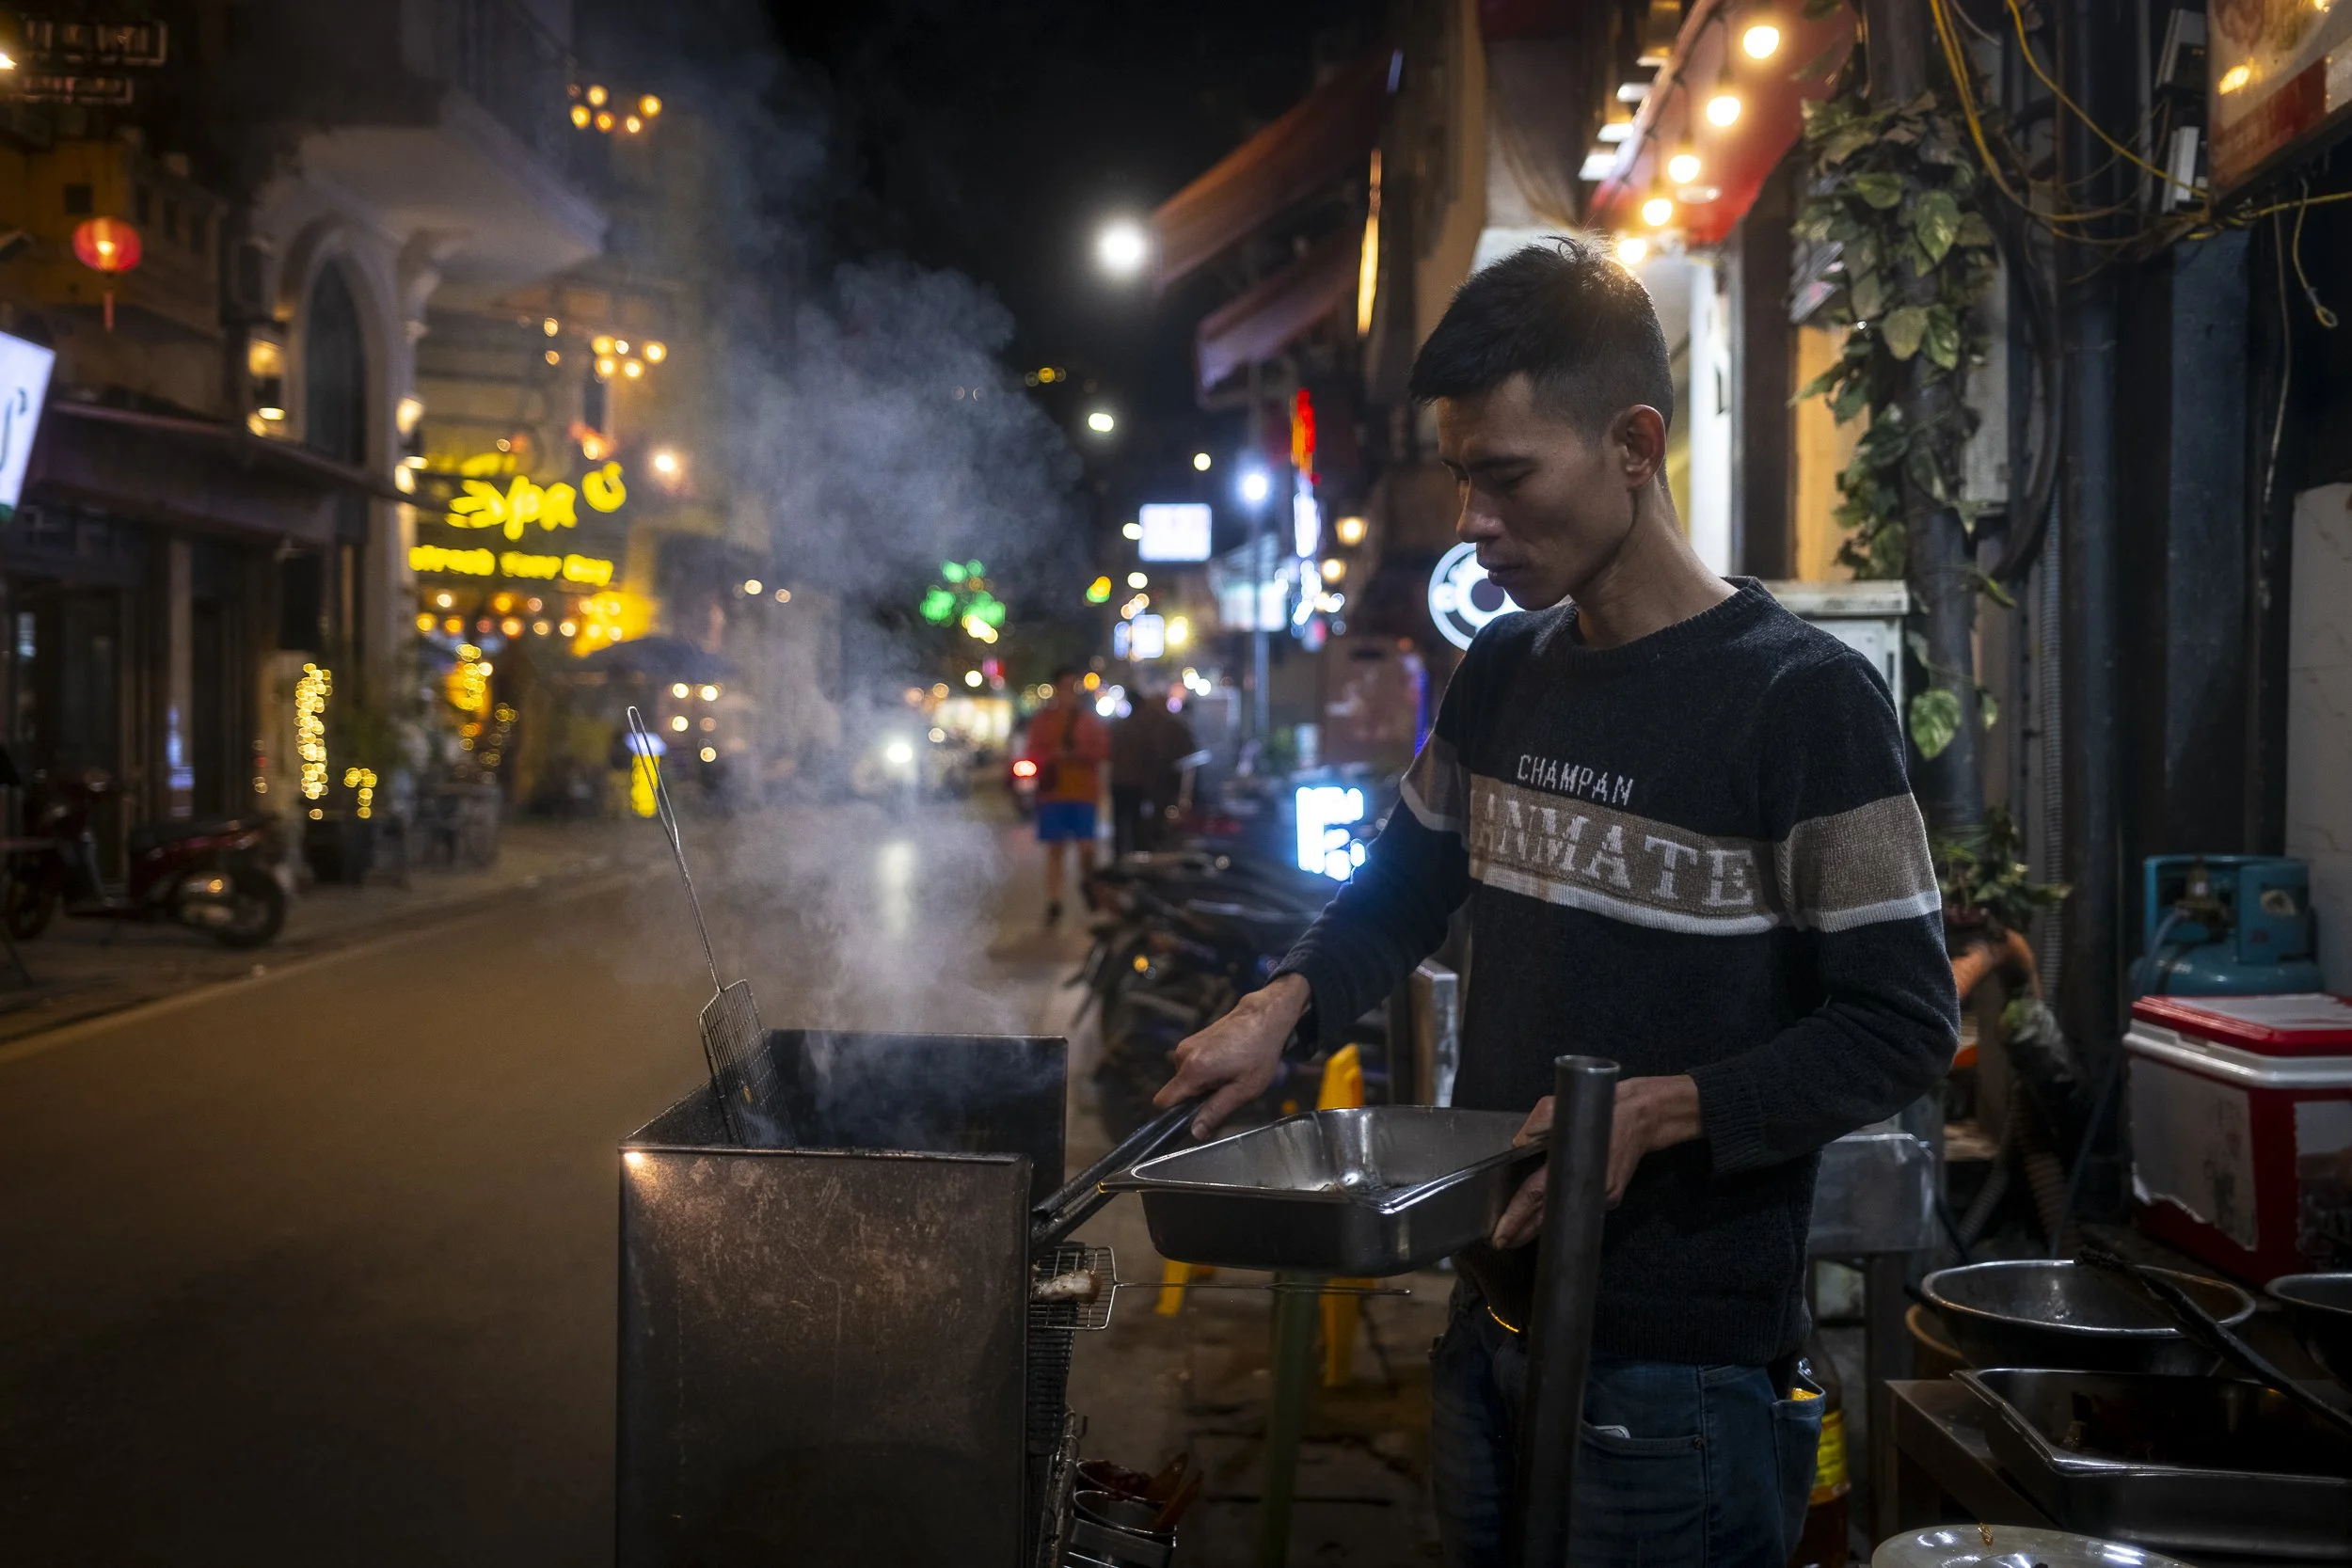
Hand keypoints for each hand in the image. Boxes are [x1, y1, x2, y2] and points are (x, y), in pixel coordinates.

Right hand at [1154, 973, 1308, 1137]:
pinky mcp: (1191, 1040)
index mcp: (1193, 1069)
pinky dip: (1204, 1071)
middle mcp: (1183, 1055)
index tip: (1194, 1116)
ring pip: (1184, 1079)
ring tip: (1229, 1074)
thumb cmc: (1259, 1053)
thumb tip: (1196, 1133)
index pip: (1163, 1101)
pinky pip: (1190, 1066)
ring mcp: (1186, 1045)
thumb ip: (1216, 1111)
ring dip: (1202, 1083)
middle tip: (1225, 1090)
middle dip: (1196, 1097)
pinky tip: (1226, 1064)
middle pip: (1177, 1091)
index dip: (1174, 1115)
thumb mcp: (1244, 1090)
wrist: (1263, 1018)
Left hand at [1489, 1075, 1703, 1247]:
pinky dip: (1566, 1208)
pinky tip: (1550, 1213)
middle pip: (1549, 1217)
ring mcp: (1603, 1196)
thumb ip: (1534, 1127)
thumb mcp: (1555, 1106)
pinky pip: (1583, 1205)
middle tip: (1502, 1242)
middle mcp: (1588, 1186)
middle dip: (1524, 1232)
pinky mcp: (1614, 1197)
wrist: (1642, 1116)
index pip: (1536, 1195)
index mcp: (1570, 1163)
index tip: (1500, 1234)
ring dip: (1542, 1224)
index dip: (1517, 1216)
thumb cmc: (1598, 1109)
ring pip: (1566, 1213)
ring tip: (1518, 1233)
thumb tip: (1518, 1146)